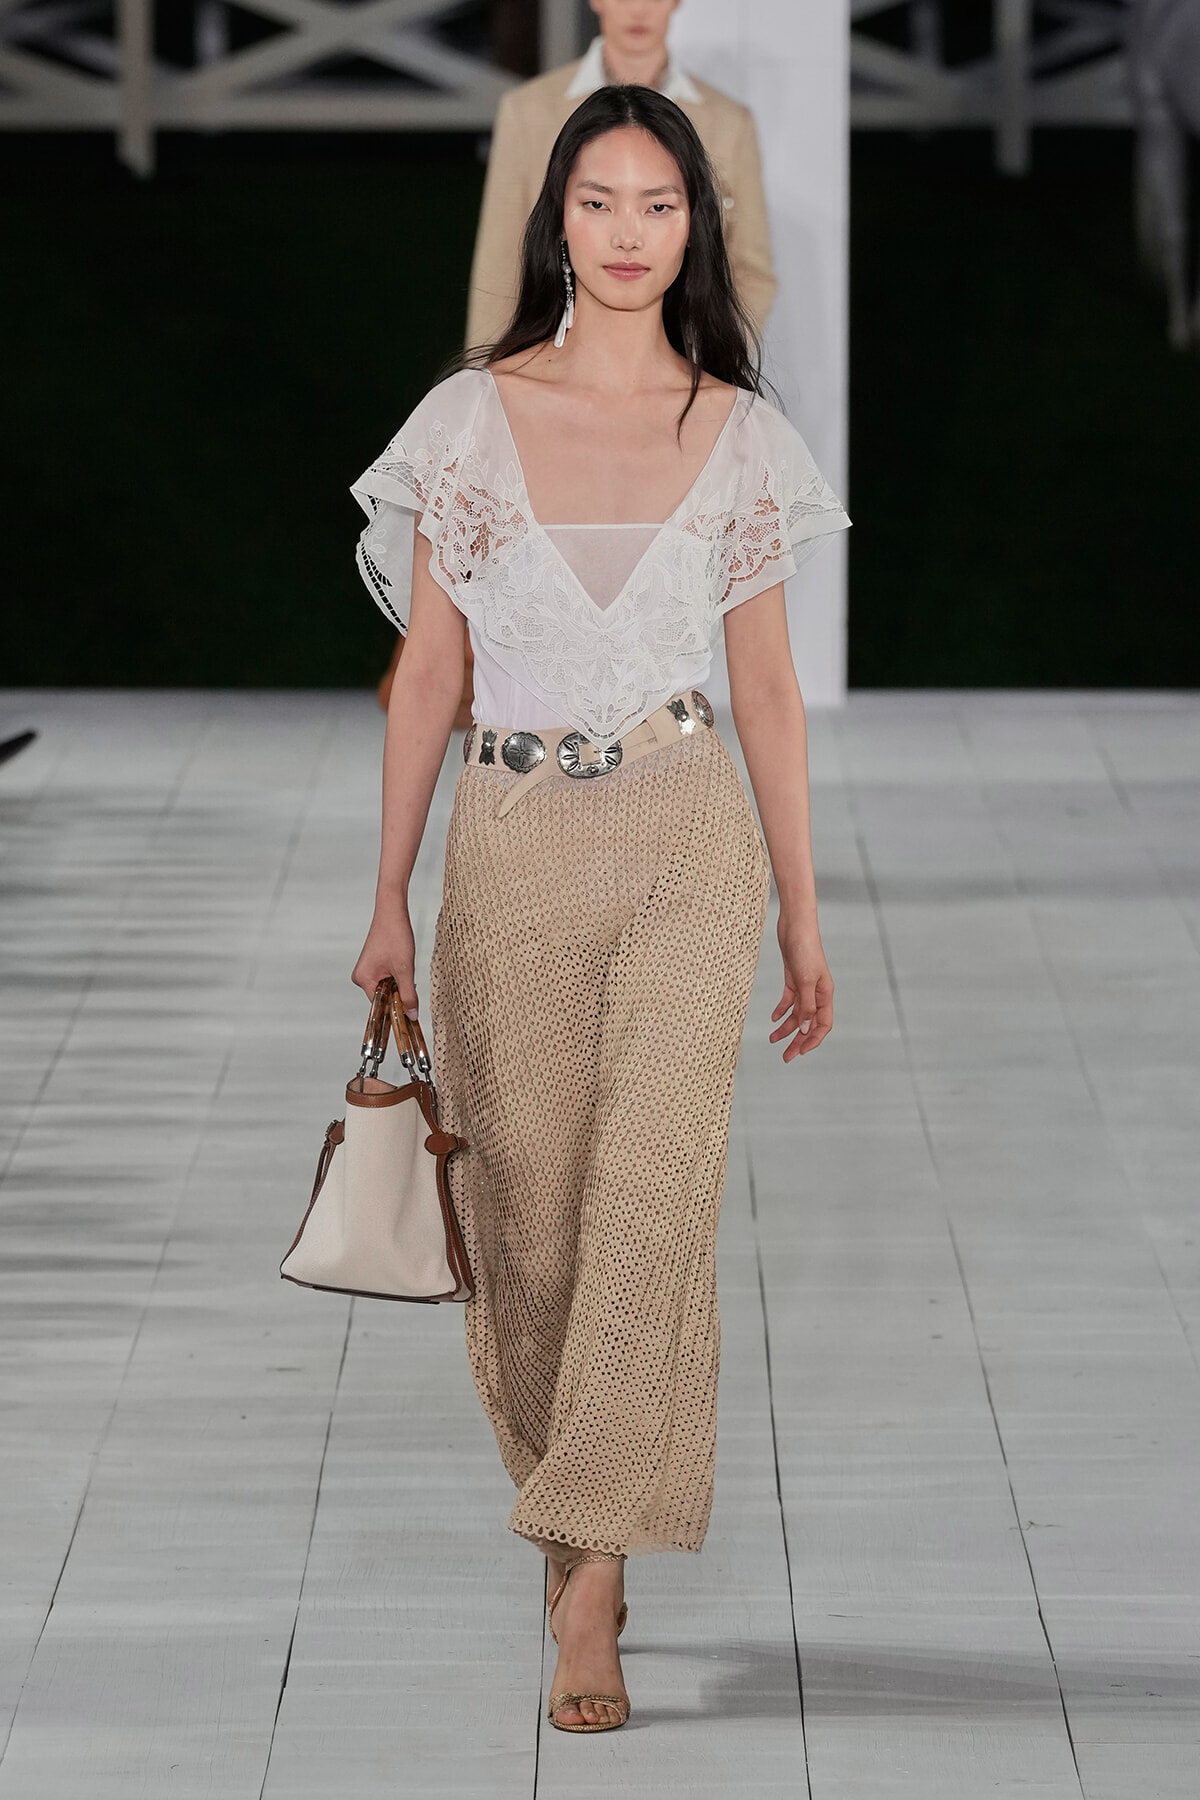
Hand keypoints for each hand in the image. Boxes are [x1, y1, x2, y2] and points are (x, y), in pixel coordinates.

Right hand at [351, 902, 418, 1016]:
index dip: (396, 1008)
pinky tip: (403, 964)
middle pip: (384, 997)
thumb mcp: (405, 970)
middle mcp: (361, 977)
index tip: (411, 1011)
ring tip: (405, 966)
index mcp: (363, 979)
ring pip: (387, 988)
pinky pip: (386, 978)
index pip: (380, 1005)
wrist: (392, 912)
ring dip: (399, 983)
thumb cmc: (395, 936)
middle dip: (399, 993)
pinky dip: (397, 976)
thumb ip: (408, 995)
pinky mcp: (372, 964)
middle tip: (409, 977)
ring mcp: (366, 970)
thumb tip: (411, 1015)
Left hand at [769, 917, 832, 1060]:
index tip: (800, 1052)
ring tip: (772, 1039)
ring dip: (786, 1027)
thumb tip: (807, 1028)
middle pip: (809, 1022)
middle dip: (797, 1040)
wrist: (794, 924)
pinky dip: (781, 1010)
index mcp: (825, 993)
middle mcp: (816, 992)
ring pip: (797, 1013)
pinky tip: (773, 1019)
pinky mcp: (792, 978)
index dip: (813, 1040)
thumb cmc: (804, 948)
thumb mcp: (805, 980)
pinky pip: (789, 1000)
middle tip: (785, 1056)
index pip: (824, 1024)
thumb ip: (806, 1005)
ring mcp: (804, 985)